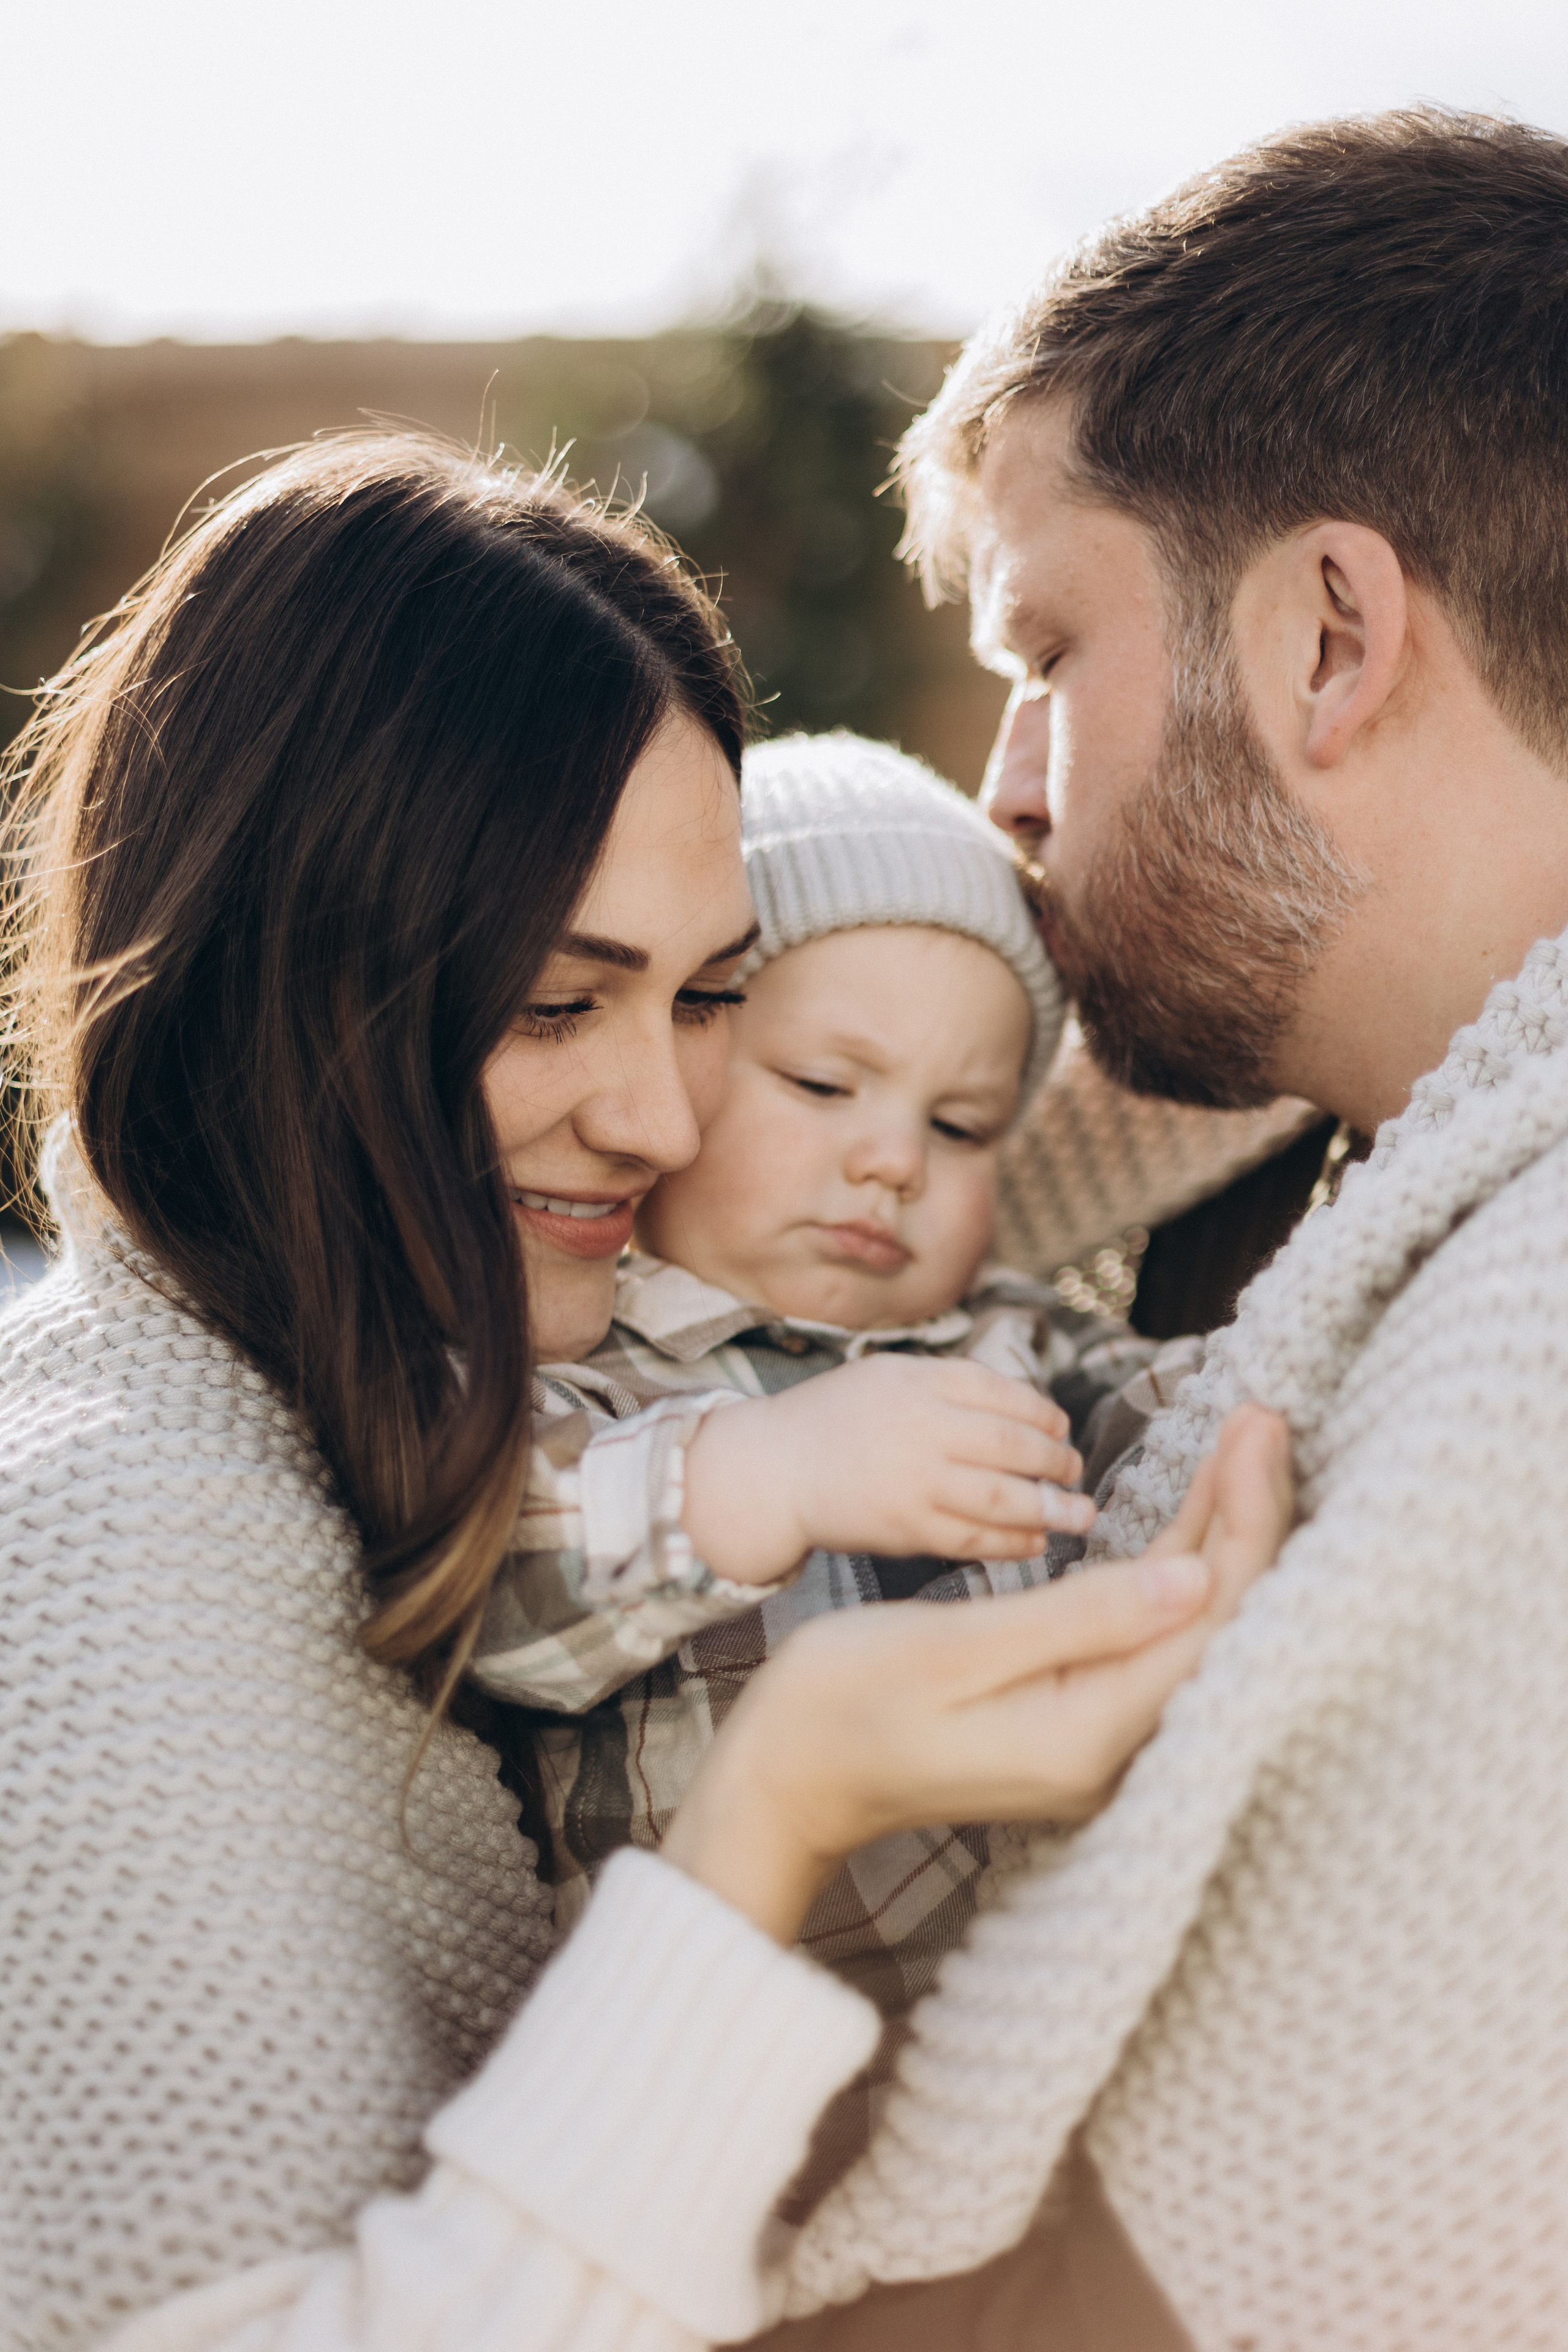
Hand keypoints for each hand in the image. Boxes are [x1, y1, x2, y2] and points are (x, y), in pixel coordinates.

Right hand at [663, 1404, 1292, 1940]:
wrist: (783, 1784)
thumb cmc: (843, 1707)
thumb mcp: (952, 1650)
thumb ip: (1078, 1618)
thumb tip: (1192, 1576)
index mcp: (1088, 1735)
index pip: (1210, 1619)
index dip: (1246, 1519)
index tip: (1257, 1430)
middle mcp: (1112, 1752)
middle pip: (1220, 1624)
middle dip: (1249, 1515)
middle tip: (1266, 1417)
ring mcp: (1098, 1741)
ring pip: (1190, 1624)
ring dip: (1220, 1534)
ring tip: (1248, 1442)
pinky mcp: (1077, 1720)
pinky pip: (1149, 1634)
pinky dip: (1176, 1567)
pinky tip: (1197, 1513)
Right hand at [681, 1353, 1092, 1587]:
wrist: (772, 1469)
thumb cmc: (833, 1419)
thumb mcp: (888, 1376)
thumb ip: (950, 1386)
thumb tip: (1027, 1413)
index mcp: (917, 1382)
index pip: (1002, 1393)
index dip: (1043, 1414)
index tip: (1059, 1429)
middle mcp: (920, 1429)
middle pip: (1012, 1446)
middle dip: (1056, 1462)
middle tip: (1075, 1472)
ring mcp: (914, 1482)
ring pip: (1002, 1498)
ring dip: (1050, 1509)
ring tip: (1078, 1514)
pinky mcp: (905, 1529)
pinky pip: (973, 1540)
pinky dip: (1012, 1543)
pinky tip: (1035, 1542)